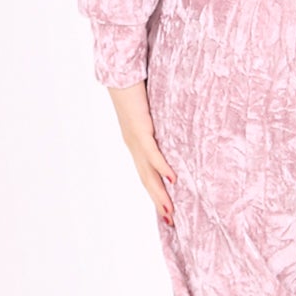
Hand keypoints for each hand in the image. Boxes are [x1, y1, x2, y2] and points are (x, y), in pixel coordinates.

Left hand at [106, 79, 176, 223]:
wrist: (121, 74)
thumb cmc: (137, 90)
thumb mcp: (151, 112)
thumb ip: (160, 125)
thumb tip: (175, 131)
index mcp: (136, 144)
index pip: (147, 174)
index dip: (156, 193)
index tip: (167, 210)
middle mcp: (134, 146)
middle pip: (147, 180)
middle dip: (159, 202)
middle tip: (171, 221)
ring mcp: (135, 140)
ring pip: (148, 173)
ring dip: (159, 194)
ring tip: (170, 211)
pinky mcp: (140, 130)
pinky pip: (152, 154)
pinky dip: (162, 168)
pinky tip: (172, 180)